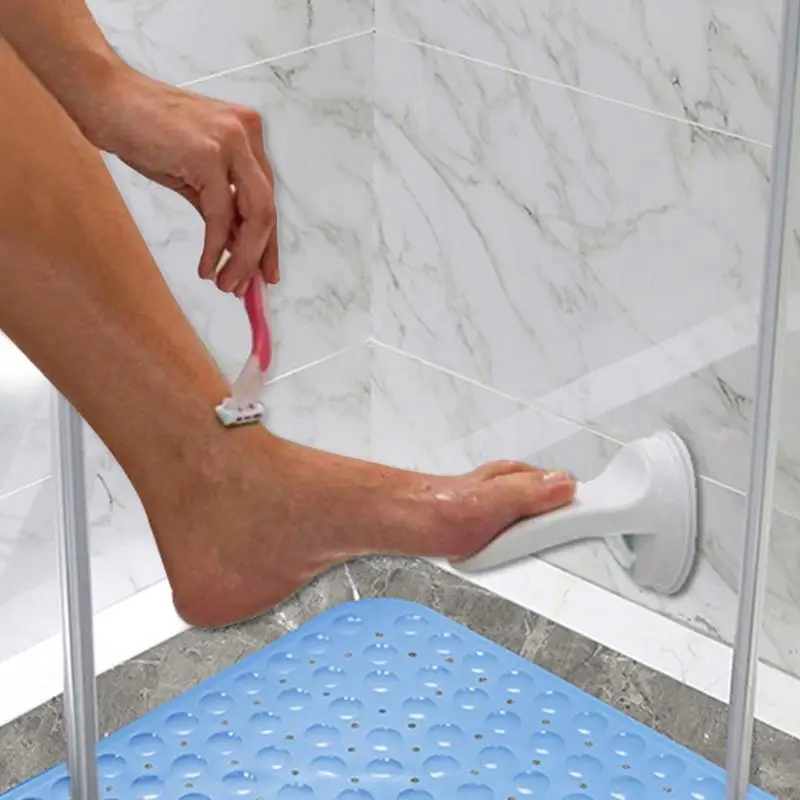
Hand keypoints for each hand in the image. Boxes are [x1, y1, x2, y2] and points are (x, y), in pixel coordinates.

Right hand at [86, 68, 277, 295]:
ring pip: (254, 215)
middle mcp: (247, 135)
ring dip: (241, 258)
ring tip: (225, 285)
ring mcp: (231, 142)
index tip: (265, 272)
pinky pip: (220, 215)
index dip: (268, 240)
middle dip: (259, 255)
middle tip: (245, 287)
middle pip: (267, 210)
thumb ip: (220, 206)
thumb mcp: (193, 174)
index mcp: (248, 136)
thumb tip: (234, 247)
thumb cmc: (145, 132)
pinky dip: (215, 247)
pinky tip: (206, 266)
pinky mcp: (208, 155)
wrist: (106, 99)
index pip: (267, 197)